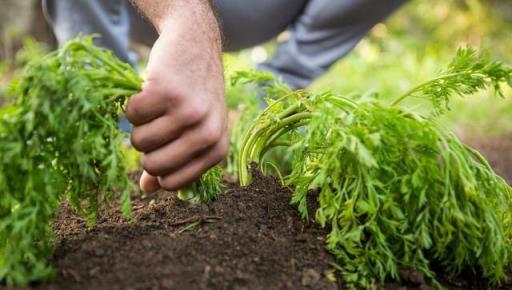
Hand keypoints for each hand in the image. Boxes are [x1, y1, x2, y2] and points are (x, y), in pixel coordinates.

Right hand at [126, 4, 227, 192]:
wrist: (196, 44)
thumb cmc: (194, 93)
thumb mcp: (194, 129)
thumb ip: (173, 161)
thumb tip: (146, 190)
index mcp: (217, 149)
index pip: (173, 183)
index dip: (158, 167)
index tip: (161, 146)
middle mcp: (207, 133)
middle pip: (153, 165)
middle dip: (145, 148)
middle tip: (156, 124)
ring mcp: (188, 112)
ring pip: (139, 141)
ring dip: (138, 125)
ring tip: (156, 106)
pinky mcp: (167, 91)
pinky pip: (131, 115)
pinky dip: (132, 104)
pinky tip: (149, 90)